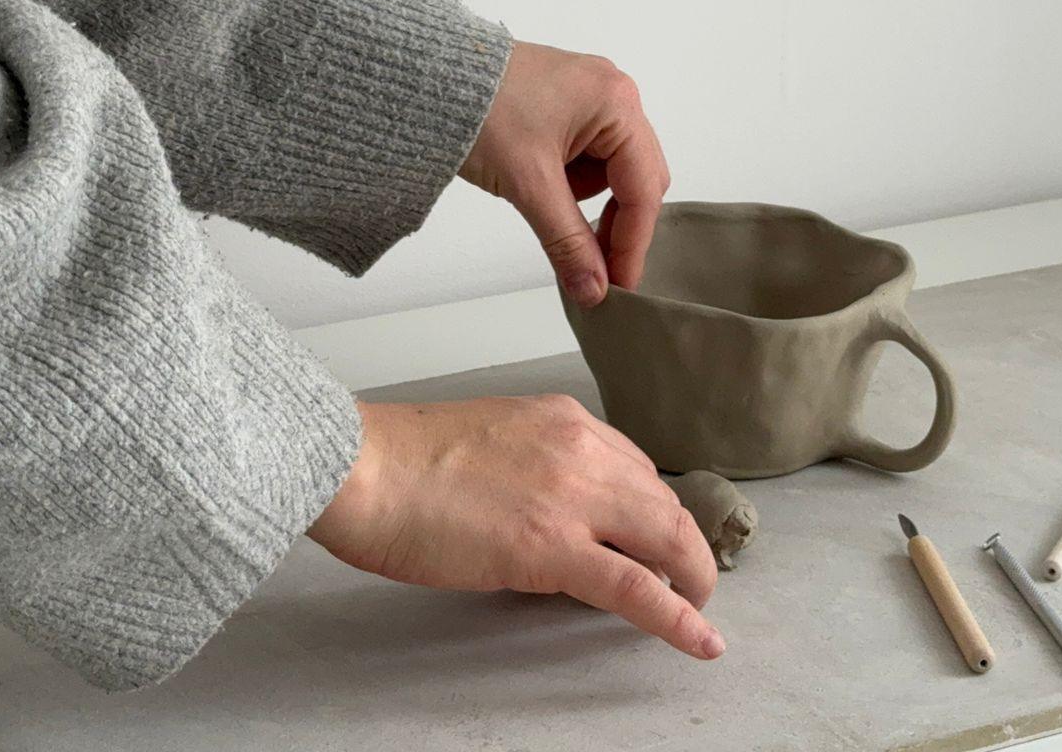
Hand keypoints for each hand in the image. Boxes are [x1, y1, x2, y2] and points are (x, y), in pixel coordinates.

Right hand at [308, 396, 724, 658]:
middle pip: (661, 501)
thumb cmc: (396, 461)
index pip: (633, 465)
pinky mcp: (555, 549)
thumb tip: (540, 512)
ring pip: (666, 539)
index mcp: (559, 420)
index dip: (649, 508)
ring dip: (692, 577)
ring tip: (698, 607)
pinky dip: (678, 618)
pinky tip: (701, 641)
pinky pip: (638, 588)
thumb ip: (526, 466)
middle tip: (686, 577)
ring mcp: (572, 498)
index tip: (651, 534)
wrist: (360, 468)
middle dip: (682, 544)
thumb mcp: (483, 442)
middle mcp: (580, 449)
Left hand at [463, 42, 669, 306]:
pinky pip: (586, 157)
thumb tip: (593, 288)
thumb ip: (567, 241)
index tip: (619, 285)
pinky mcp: (566, 106)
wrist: (426, 77)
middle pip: (637, 179)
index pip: (643, 189)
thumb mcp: (529, 184)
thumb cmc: (478, 109)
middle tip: (590, 264)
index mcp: (617, 103)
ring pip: (611, 172)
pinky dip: (566, 181)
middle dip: (613, 222)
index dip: (632, 243)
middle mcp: (613, 94)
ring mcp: (590, 98)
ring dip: (583, 199)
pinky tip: (536, 179)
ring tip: (539, 196)